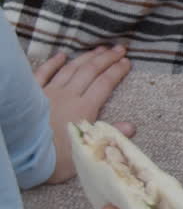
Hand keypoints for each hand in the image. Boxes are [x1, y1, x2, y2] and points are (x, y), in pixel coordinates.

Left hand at [34, 44, 133, 183]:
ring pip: (70, 69)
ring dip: (86, 57)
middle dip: (107, 58)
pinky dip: (53, 63)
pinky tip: (61, 55)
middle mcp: (68, 96)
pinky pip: (43, 74)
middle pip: (90, 71)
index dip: (117, 71)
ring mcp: (49, 93)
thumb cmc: (57, 159)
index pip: (104, 84)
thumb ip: (110, 136)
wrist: (24, 157)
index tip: (128, 61)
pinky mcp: (33, 95)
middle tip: (120, 49)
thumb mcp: (88, 152)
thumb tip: (131, 127)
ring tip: (99, 49)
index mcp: (83, 109)